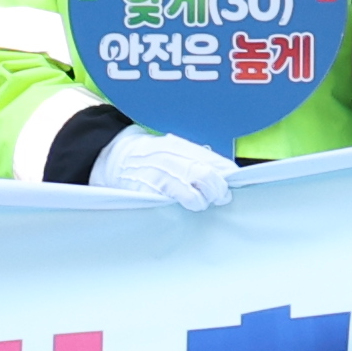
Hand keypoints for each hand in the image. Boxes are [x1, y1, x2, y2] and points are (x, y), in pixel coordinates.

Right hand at [89, 127, 240, 207]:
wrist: (116, 158)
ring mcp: (161, 174)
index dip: (227, 172)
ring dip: (204, 199)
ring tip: (203, 201)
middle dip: (218, 189)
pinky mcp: (150, 189)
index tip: (234, 182)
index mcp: (181, 146)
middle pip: (206, 175)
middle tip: (222, 196)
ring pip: (194, 190)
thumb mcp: (172, 148)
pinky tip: (190, 204)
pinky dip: (188, 202)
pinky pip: (175, 198)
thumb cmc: (150, 156)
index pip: (213, 159)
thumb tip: (224, 171)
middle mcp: (172, 158)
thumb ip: (196, 157)